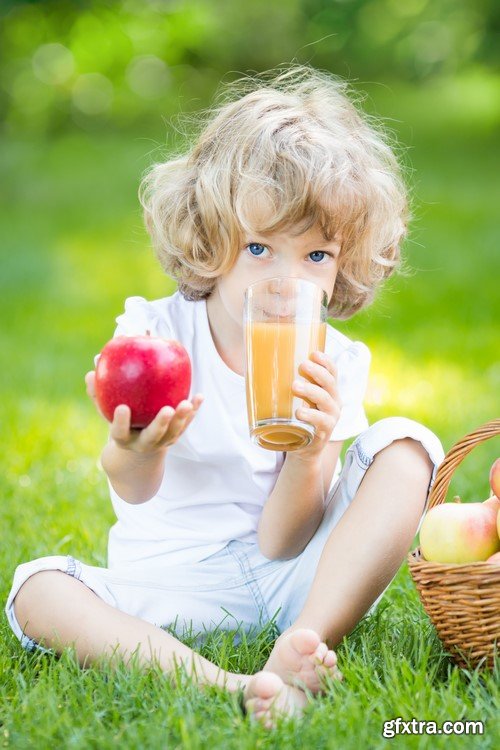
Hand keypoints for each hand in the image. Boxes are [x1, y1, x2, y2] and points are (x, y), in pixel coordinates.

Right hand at [85, 370, 203, 453]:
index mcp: (123, 438)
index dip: (121, 422)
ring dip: (182, 418)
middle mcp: (144, 443)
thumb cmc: (120, 418)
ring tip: (187, 403)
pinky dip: (193, 410)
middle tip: (167, 410)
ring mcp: (162, 442)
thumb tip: (93, 367)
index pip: (119, 432)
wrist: (137, 444)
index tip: (122, 407)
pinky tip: (199, 396)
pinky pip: (186, 423)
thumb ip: (98, 391)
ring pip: (174, 432)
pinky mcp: (175, 436)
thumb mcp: (106, 409)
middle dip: (161, 424)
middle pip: (153, 436)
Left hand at [290, 351, 340, 459]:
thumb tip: (258, 364)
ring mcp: (331, 417)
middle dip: (317, 372)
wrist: (303, 449)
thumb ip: (290, 384)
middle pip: (329, 382)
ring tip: (295, 386)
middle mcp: (334, 401)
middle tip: (302, 365)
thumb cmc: (298, 418)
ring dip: (310, 391)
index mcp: (329, 390)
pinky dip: (310, 415)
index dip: (326, 361)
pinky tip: (299, 412)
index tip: (314, 353)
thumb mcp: (298, 399)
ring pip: (325, 399)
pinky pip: (321, 421)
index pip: (332, 372)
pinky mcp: (324, 432)